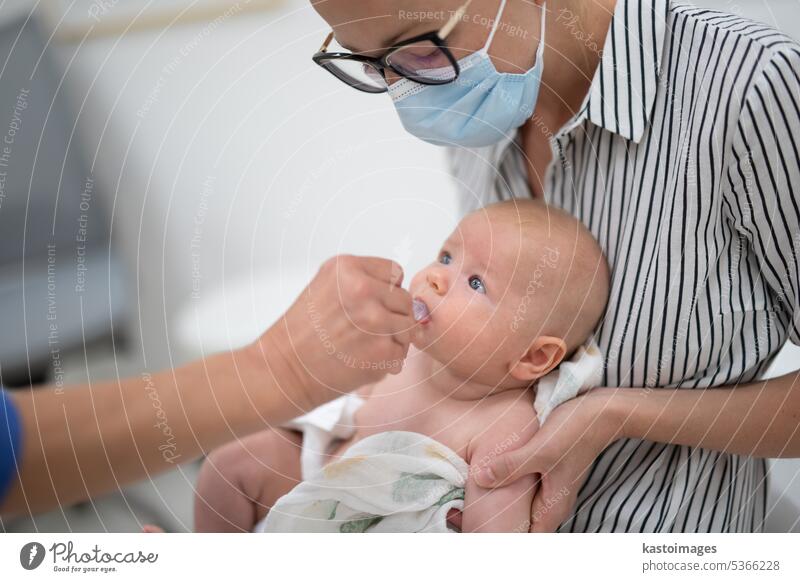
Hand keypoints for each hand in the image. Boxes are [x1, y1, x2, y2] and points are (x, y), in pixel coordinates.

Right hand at [253, 255, 414, 409]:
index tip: (370, 304)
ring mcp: (376, 320)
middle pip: (406, 300)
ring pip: (409, 326)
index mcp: (349, 269)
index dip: (386, 291)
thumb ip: (362, 280)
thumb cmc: (301, 332)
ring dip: (393, 338)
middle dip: (392, 315)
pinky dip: (388, 360)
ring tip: (364, 343)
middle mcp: (364, 290)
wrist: (284, 369)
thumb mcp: (324, 284)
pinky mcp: (383, 350)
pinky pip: (402, 352)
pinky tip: (363, 358)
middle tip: (365, 329)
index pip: (395, 272)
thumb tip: (399, 289)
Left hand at [474, 388, 622, 531]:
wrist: (601, 411)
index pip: (525, 538)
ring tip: (475, 496)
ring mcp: (552, 486)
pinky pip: (525, 486)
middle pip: (522, 524)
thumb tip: (479, 479)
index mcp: (553, 507)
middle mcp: (553, 502)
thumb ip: (510, 466)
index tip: (478, 530)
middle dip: (499, 522)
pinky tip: (492, 474)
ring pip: (523, 504)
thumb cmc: (574, 432)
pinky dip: (509, 485)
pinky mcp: (548, 470)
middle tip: (467, 514)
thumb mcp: (539, 450)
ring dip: (503, 502)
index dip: (503, 537)